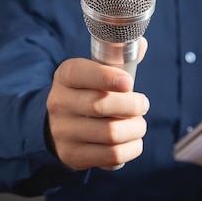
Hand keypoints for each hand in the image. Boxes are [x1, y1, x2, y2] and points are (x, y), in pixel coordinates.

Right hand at [46, 38, 148, 170]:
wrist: (60, 125)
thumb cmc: (89, 92)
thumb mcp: (95, 70)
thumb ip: (119, 57)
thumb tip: (142, 45)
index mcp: (65, 75)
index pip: (81, 73)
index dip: (107, 78)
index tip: (129, 83)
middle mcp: (59, 102)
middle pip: (100, 105)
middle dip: (132, 105)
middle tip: (143, 104)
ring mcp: (63, 131)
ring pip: (110, 133)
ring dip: (135, 128)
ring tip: (139, 124)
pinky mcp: (73, 155)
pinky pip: (112, 155)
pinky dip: (131, 149)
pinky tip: (133, 141)